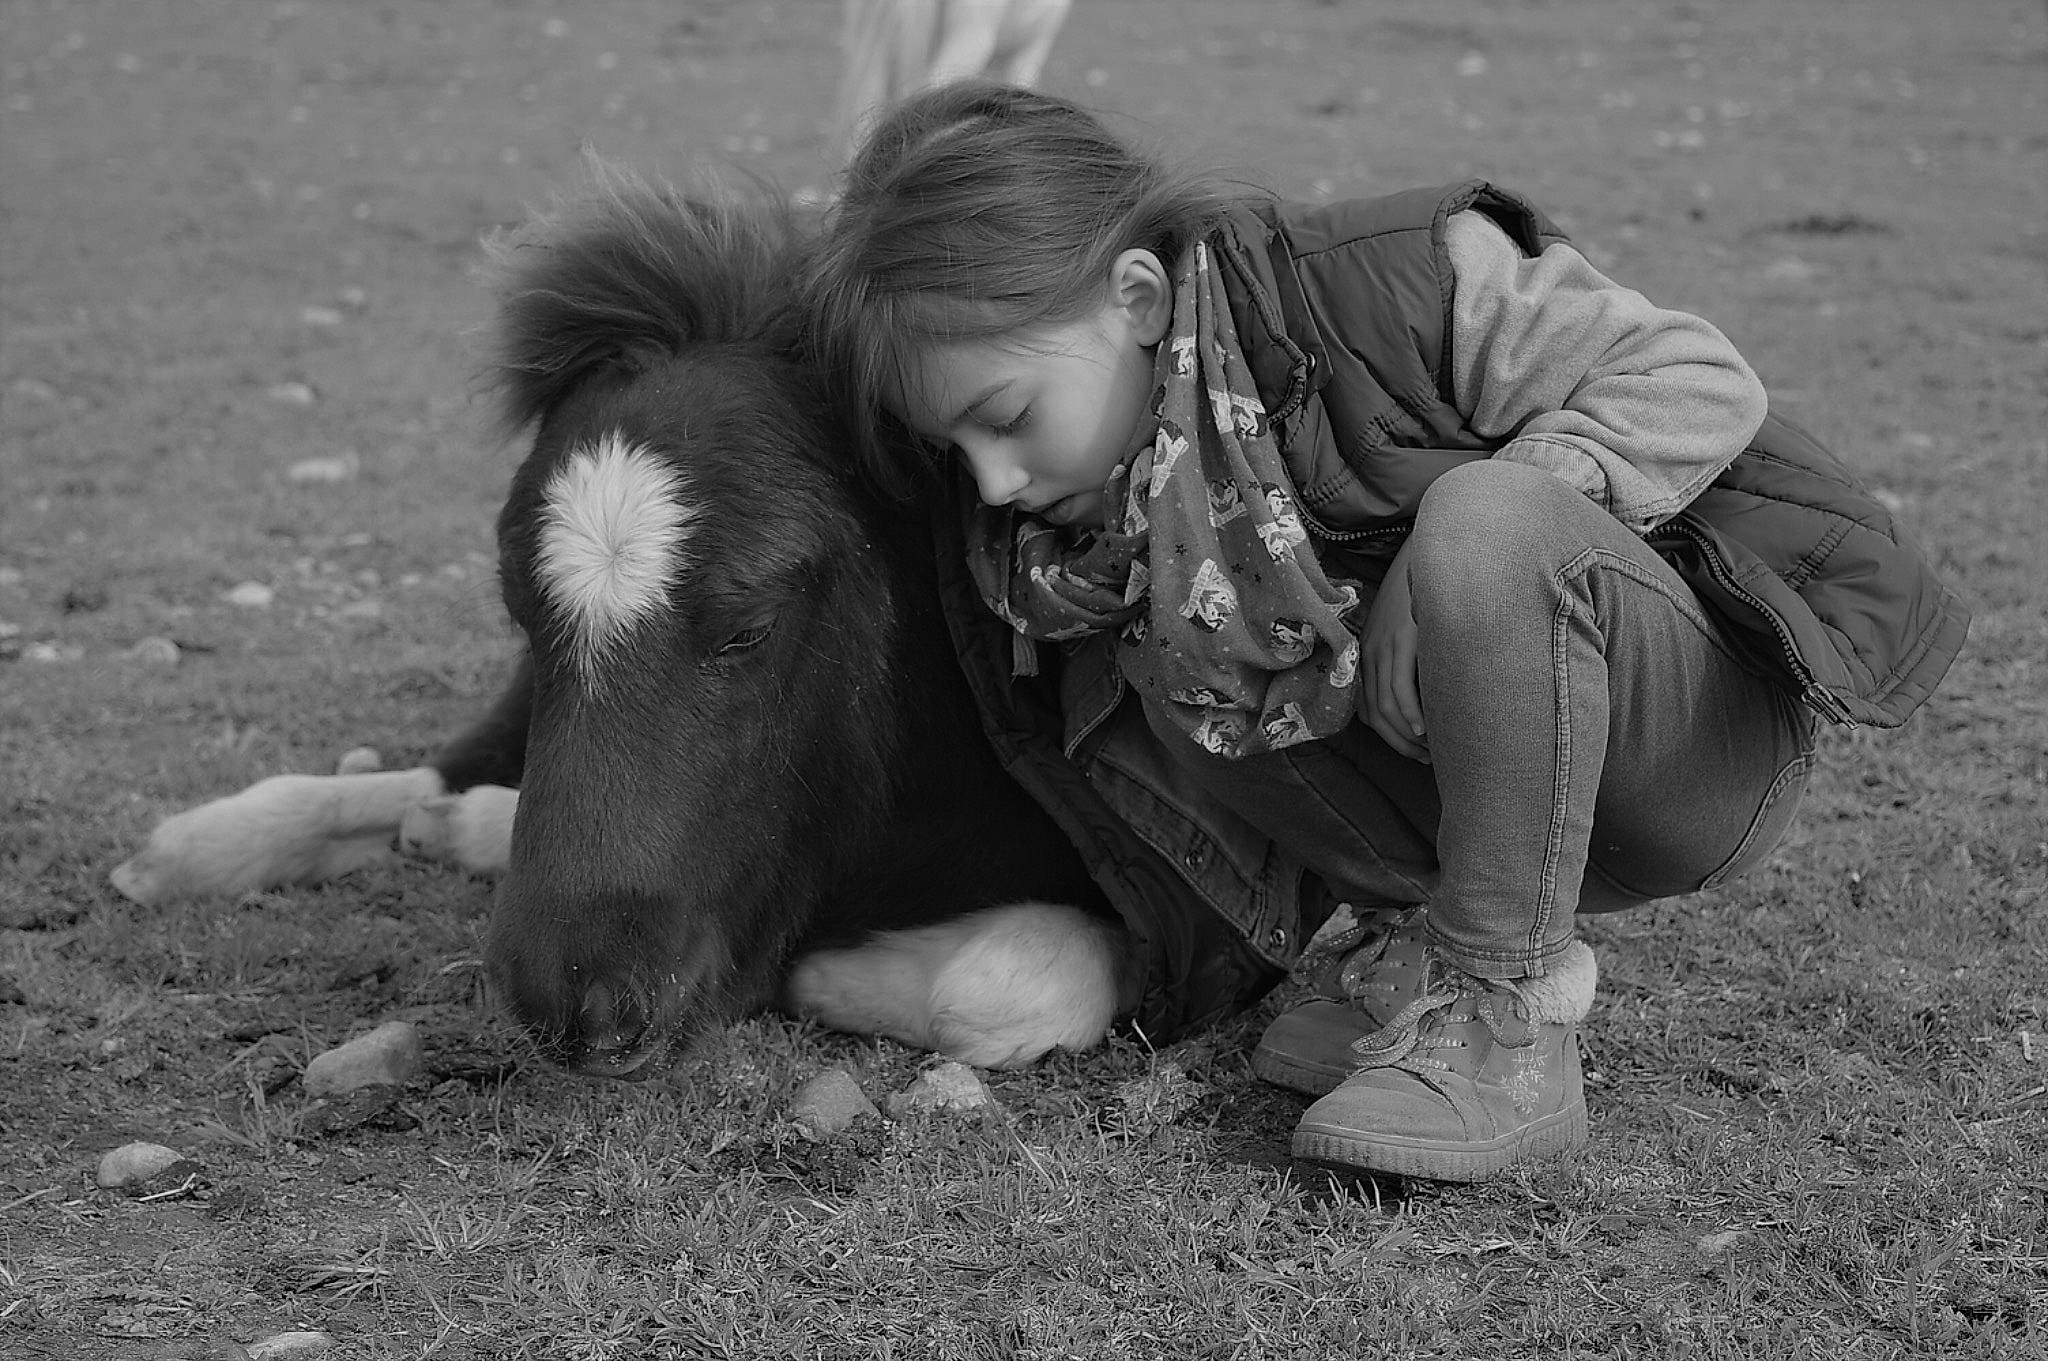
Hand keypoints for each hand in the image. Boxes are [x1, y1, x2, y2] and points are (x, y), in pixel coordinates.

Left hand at [1358, 542, 1429, 763]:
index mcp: (1369, 655)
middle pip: (1376, 715)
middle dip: (1399, 744)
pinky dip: (1411, 713)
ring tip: (1430, 750)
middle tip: (1426, 759)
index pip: (1368, 710)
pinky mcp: (1402, 640)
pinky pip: (1399, 687)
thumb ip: (1411, 662)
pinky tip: (1424, 729)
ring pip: (1386, 706)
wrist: (1428, 557)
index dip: (1389, 737)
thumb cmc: (1427, 598)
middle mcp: (1370, 653)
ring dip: (1407, 736)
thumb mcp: (1411, 633)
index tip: (1415, 750)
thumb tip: (1432, 699)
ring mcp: (1384, 646)